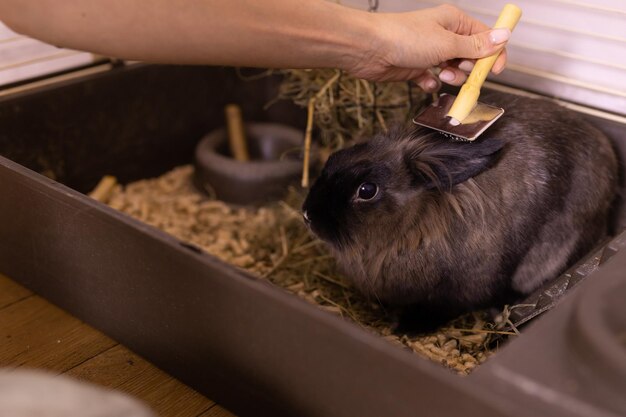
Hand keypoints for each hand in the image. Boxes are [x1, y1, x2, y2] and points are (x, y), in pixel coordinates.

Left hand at [344, 4, 509, 91]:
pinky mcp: (416, 68)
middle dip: (470, 68)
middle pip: (471, 56)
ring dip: (452, 76)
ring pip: (453, 70)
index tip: (495, 70)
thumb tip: (504, 37)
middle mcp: (444, 35)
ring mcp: (430, 52)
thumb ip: (476, 46)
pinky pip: (433, 80)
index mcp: (454, 22)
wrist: (369, 49)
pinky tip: (425, 81)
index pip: (485, 37)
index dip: (494, 54)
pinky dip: (432, 83)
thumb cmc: (403, 38)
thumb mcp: (446, 43)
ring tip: (441, 73)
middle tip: (460, 69)